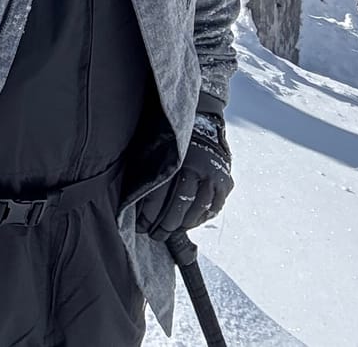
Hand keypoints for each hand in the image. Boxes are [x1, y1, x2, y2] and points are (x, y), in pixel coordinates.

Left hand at [138, 111, 232, 240]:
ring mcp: (214, 177)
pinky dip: (201, 218)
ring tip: (171, 231)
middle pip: (178, 207)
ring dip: (183, 225)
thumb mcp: (157, 148)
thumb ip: (147, 171)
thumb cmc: (174, 140)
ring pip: (197, 211)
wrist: (204, 123)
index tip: (141, 227)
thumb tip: (130, 200)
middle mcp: (197, 169)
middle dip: (165, 226)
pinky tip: (189, 222)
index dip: (148, 215)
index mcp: (176, 159)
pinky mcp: (226, 183)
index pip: (158, 195)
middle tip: (156, 235)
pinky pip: (214, 208)